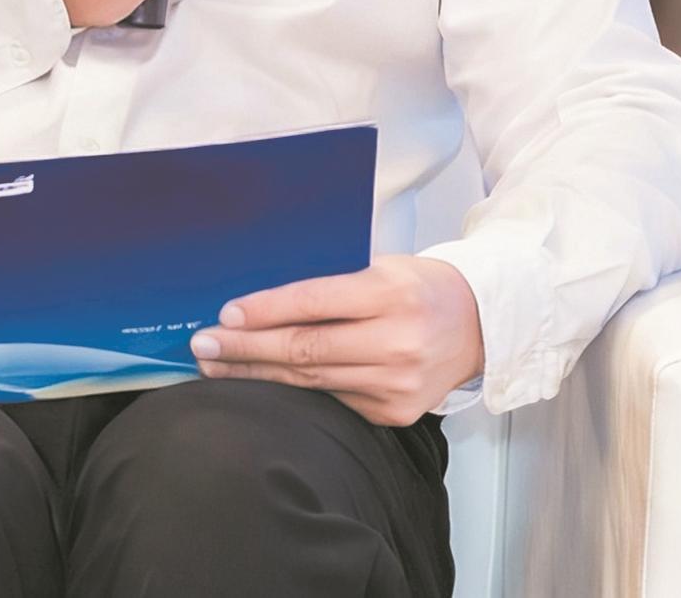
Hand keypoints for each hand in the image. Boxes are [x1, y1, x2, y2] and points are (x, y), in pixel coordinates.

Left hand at [188, 255, 484, 425]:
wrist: (477, 325)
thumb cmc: (417, 286)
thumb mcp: (381, 267)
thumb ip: (332, 286)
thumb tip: (262, 302)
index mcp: (390, 294)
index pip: (314, 303)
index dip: (265, 310)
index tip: (225, 314)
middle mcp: (396, 342)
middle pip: (305, 349)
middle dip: (246, 349)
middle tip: (203, 345)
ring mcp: (396, 384)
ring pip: (312, 382)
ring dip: (258, 375)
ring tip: (217, 366)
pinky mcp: (395, 413)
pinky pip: (333, 400)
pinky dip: (294, 393)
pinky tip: (261, 384)